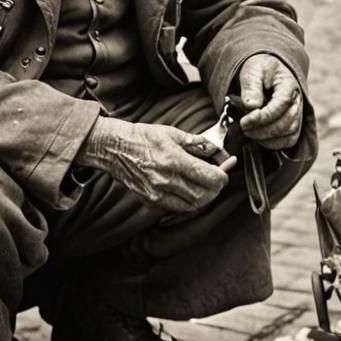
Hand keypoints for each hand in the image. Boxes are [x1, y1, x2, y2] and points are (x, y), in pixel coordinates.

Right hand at [75, 118, 228, 212]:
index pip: (209, 177)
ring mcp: (158, 193)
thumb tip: (216, 150)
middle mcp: (166, 180)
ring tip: (204, 185)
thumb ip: (197, 143)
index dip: (222, 176)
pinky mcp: (151, 201)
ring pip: (192, 206)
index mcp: (174, 160)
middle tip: (217, 180)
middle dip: (215, 189)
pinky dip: (188, 202)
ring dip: (204, 197)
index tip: (224, 172)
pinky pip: (178, 207)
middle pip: (204, 196)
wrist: (116, 148)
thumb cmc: (144, 137)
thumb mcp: (172, 133)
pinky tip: (188, 190)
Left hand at [237, 54, 303, 150]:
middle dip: (262, 130)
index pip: (281, 105)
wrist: (266, 71)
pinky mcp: (293, 125)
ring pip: (289, 135)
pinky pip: (288, 141)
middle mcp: (297, 101)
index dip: (263, 117)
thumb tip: (251, 106)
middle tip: (243, 127)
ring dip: (267, 139)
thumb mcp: (252, 71)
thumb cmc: (259, 70)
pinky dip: (273, 144)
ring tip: (249, 132)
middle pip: (286, 123)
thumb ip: (251, 86)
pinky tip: (258, 138)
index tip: (245, 121)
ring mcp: (297, 114)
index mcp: (289, 85)